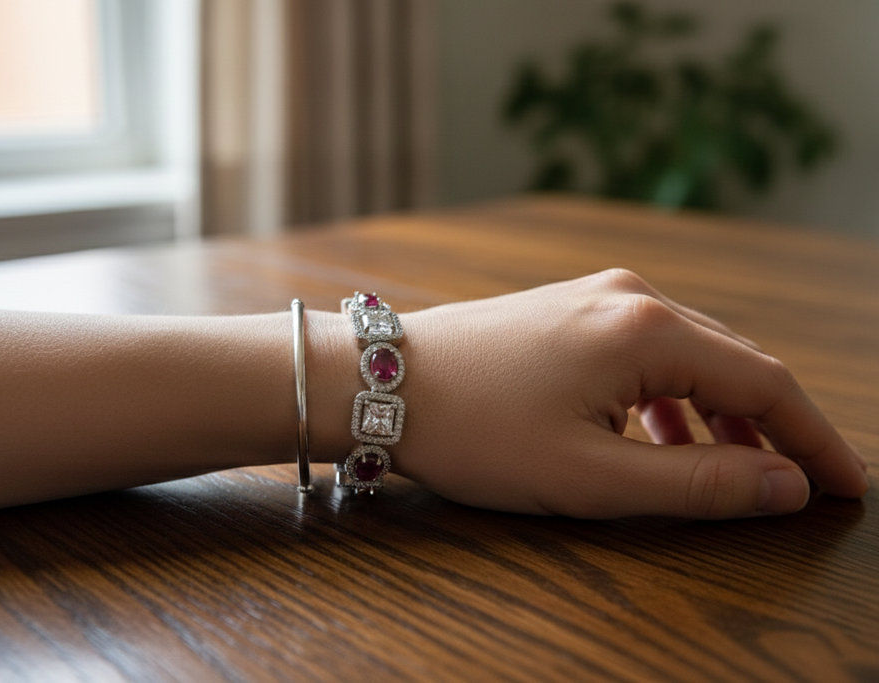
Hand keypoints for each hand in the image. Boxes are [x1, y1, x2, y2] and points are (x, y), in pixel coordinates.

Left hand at [395, 269, 867, 517]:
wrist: (376, 382)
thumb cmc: (474, 431)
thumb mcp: (590, 475)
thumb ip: (696, 482)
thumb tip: (784, 487)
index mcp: (649, 330)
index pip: (768, 384)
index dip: (814, 440)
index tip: (845, 487)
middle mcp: (631, 297)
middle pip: (735, 362)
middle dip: (775, 425)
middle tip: (803, 482)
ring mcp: (595, 296)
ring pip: (690, 355)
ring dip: (719, 412)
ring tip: (732, 467)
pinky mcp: (566, 308)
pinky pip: (645, 350)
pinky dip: (669, 395)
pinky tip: (658, 433)